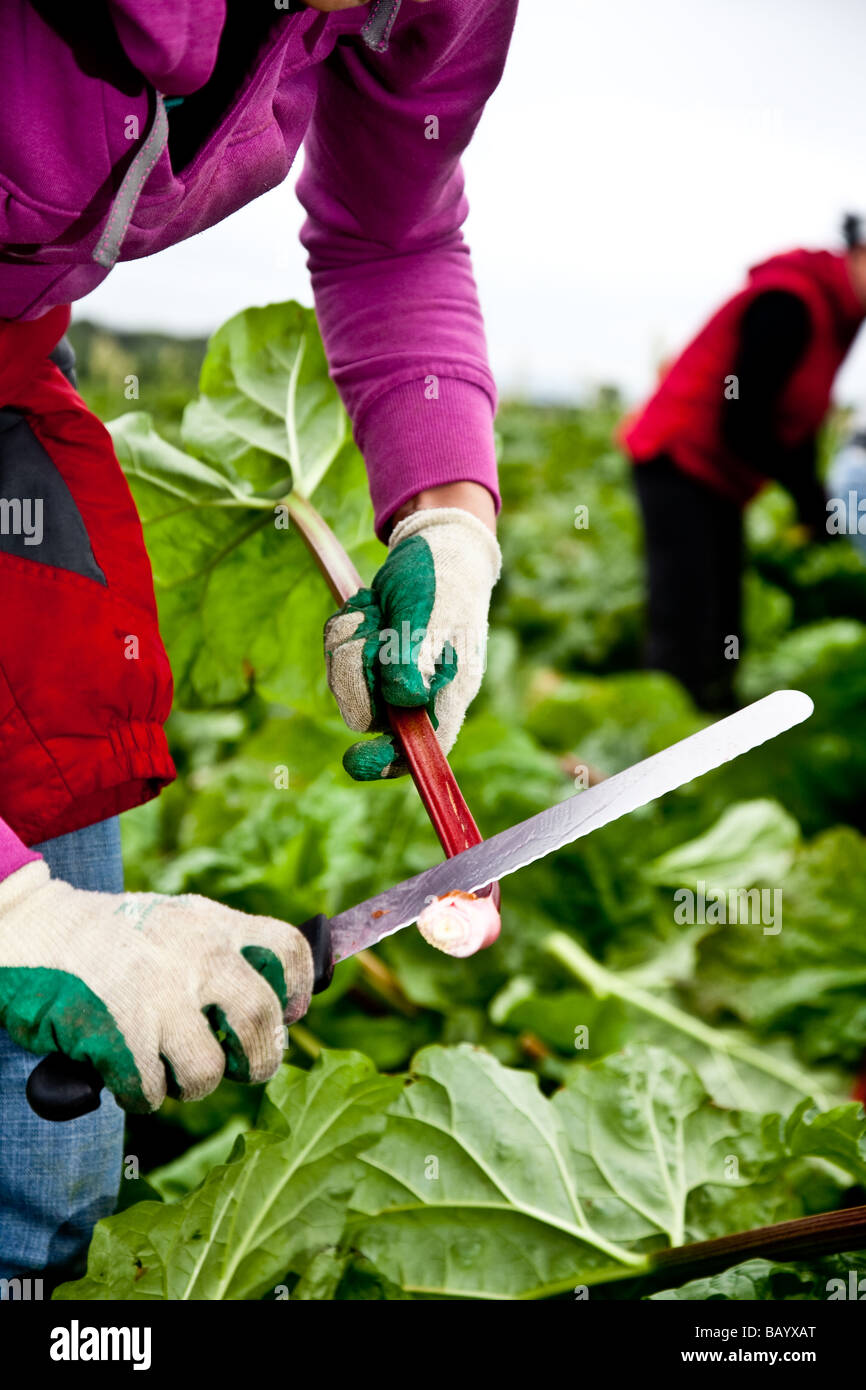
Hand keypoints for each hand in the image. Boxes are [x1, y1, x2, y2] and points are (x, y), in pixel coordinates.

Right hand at [0, 861, 312, 1111]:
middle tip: (242, 1069)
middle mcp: (196, 956)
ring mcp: (158, 996)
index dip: (298, 992)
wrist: (33, 927)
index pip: (289, 951)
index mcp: (214, 924)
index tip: (287, 1016)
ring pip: (208, 1072)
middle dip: (258, 1060)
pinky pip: (151, 1092)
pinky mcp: (119, 1034)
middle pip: (261, 1021)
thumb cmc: (112, 936)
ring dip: (193, 1087)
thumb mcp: (177, 919)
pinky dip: (141, 1096)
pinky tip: (128, 1076)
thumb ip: (221, 948)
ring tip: (172, 1075)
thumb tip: (279, 1003)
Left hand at [324, 500, 500, 778]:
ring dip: (352, 640)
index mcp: (445, 693)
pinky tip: (371, 607)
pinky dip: (347, 624)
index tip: (354, 760)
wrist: (434, 546)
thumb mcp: (430, 616)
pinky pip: (335, 650)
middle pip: (364, 714)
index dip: (389, 763)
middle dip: (357, 673)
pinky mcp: (367, 653)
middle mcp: (416, 692)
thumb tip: (402, 699)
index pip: (422, 748)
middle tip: (375, 635)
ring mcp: (389, 674)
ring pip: (343, 680)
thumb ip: (413, 659)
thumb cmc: (443, 581)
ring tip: (380, 613)